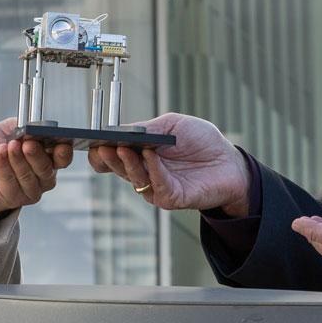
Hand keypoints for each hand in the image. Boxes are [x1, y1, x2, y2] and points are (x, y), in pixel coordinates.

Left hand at [0, 118, 71, 219]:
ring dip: (19, 160)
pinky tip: (0, 153)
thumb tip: (32, 124)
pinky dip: (5, 166)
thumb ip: (20, 126)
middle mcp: (40, 179)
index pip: (62, 159)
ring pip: (29, 178)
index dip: (64, 151)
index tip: (60, 140)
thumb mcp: (4, 130)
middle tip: (27, 142)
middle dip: (38, 155)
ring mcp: (26, 192)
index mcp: (45, 159)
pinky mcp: (9, 199)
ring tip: (10, 145)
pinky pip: (9, 183)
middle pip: (48, 170)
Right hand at [87, 112, 248, 215]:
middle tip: (102, 146)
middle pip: (118, 168)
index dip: (99, 152)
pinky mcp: (172, 197)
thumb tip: (122, 130)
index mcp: (139, 155)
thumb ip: (147, 128)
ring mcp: (156, 187)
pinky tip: (151, 156)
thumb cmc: (201, 141)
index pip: (112, 157)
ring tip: (123, 149)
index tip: (92, 142)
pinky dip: (153, 170)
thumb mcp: (172, 124)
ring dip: (127, 164)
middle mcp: (144, 173)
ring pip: (135, 178)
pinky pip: (158, 185)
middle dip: (109, 157)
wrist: (229, 161)